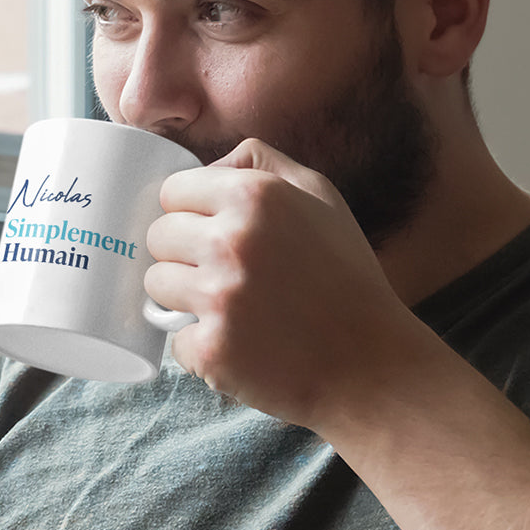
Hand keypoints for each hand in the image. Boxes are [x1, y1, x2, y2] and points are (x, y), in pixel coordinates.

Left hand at [145, 137, 417, 427]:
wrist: (373, 365)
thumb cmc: (346, 279)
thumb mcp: (321, 197)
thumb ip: (261, 164)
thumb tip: (206, 166)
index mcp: (254, 196)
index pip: (171, 191)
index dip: (189, 213)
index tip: (212, 234)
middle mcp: (231, 241)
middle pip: (157, 237)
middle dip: (183, 255)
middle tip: (225, 275)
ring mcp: (218, 298)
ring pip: (155, 286)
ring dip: (183, 298)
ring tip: (232, 309)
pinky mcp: (211, 349)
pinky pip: (174, 338)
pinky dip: (200, 346)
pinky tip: (240, 345)